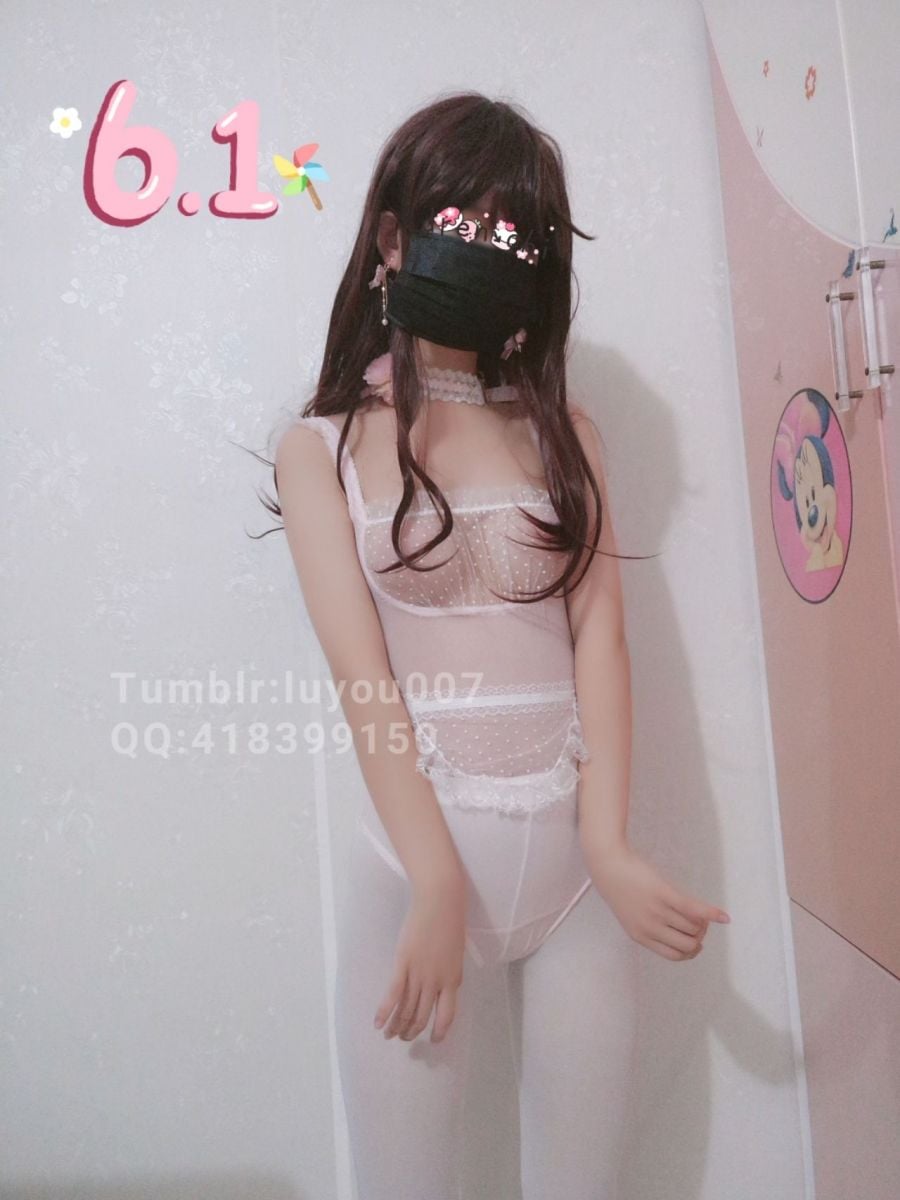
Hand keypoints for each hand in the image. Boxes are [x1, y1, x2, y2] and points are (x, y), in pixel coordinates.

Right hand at [374, 874, 467, 1043]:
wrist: (440, 901)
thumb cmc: (450, 921)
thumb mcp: (455, 953)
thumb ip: (448, 971)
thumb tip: (440, 985)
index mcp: (453, 980)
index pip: (447, 1015)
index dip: (439, 1032)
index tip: (433, 1040)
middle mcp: (436, 982)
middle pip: (423, 1016)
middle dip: (412, 1031)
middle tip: (403, 1038)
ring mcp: (419, 974)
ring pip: (406, 1009)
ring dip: (397, 1026)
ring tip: (389, 1035)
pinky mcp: (403, 964)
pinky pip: (393, 994)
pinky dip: (384, 1011)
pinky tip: (377, 1023)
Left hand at [584, 841, 730, 960]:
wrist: (607, 864)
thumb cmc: (621, 888)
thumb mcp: (632, 916)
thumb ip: (651, 929)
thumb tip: (683, 937)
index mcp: (641, 937)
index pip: (675, 955)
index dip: (690, 950)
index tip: (696, 941)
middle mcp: (650, 928)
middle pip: (688, 944)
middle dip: (699, 936)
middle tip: (699, 923)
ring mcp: (657, 911)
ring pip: (693, 927)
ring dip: (702, 922)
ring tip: (699, 911)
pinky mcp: (664, 894)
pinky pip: (694, 910)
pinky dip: (712, 914)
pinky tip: (724, 917)